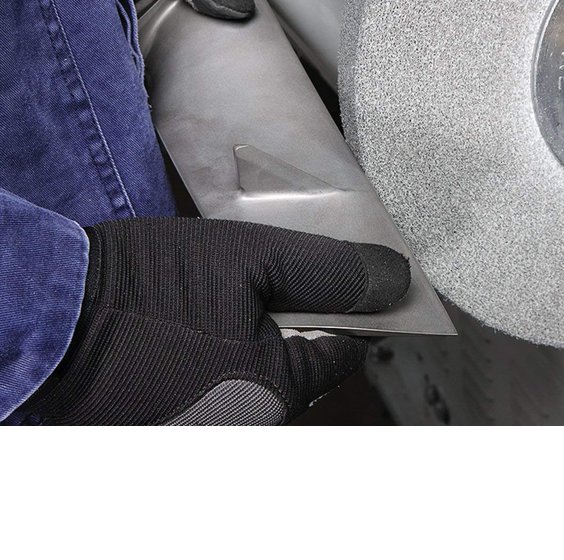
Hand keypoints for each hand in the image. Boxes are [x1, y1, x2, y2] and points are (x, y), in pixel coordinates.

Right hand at [13, 218, 409, 424]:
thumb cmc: (145, 288)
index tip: (357, 276)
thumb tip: (396, 280)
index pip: (345, 351)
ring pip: (263, 368)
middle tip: (289, 269)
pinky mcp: (173, 415)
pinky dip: (230, 341)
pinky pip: (225, 374)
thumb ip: (330, 272)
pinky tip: (210, 310)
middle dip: (307, 315)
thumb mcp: (252, 259)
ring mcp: (205, 425)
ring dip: (265, 326)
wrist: (46, 314)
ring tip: (244, 284)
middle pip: (305, 362)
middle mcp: (244, 424)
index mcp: (273, 395)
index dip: (357, 308)